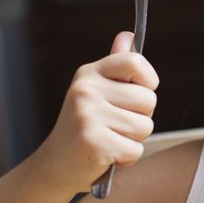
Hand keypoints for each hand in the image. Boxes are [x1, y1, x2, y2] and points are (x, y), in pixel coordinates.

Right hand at [37, 32, 158, 193]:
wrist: (55, 166)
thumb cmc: (84, 129)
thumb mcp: (97, 93)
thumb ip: (117, 67)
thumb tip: (128, 36)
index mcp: (90, 73)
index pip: (136, 62)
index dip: (147, 82)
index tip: (136, 96)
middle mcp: (86, 89)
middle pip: (148, 100)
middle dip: (140, 118)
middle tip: (115, 126)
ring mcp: (88, 114)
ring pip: (145, 126)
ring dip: (133, 140)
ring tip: (110, 140)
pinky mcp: (93, 141)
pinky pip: (135, 149)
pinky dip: (126, 158)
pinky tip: (107, 156)